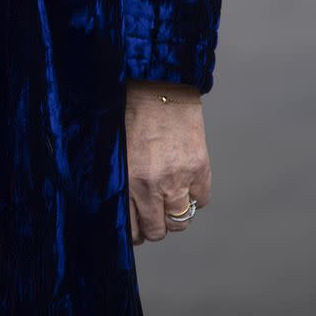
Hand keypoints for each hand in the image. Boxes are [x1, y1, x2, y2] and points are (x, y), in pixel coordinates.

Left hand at [124, 80, 211, 244]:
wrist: (158, 83)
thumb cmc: (130, 110)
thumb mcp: (114, 146)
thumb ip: (118, 178)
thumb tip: (118, 205)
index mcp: (126, 179)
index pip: (132, 228)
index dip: (134, 231)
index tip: (134, 227)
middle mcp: (152, 185)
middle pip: (157, 230)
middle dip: (153, 226)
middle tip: (151, 214)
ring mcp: (178, 178)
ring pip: (180, 221)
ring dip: (175, 214)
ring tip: (169, 199)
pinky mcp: (199, 168)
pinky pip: (201, 200)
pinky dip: (195, 196)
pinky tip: (186, 182)